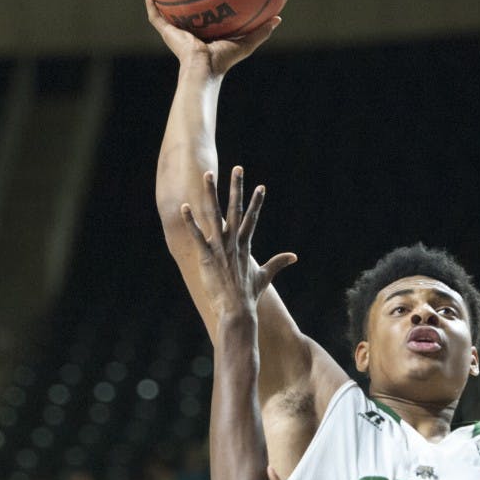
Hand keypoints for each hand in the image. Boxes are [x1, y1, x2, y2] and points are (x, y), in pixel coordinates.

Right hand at [144, 0, 279, 76]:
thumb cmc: (224, 60)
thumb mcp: (246, 43)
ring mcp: (177, 31)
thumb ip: (261, 31)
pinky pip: (155, 16)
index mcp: (207, 31)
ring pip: (168, 10)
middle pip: (187, 8)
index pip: (208, 12)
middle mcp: (191, 29)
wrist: (203, 69)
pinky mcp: (167, 33)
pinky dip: (150, 5)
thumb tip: (279, 18)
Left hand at [181, 167, 295, 318]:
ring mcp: (221, 248)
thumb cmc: (249, 296)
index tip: (260, 186)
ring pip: (215, 215)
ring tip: (209, 175)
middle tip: (237, 168)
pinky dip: (191, 221)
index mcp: (246, 246)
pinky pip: (198, 236)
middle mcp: (234, 243)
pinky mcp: (207, 257)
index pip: (252, 218)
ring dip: (211, 194)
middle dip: (236, 187)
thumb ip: (278, 263)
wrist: (237, 311)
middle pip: (235, 209)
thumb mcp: (264, 277)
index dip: (257, 202)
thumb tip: (294, 257)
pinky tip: (185, 207)